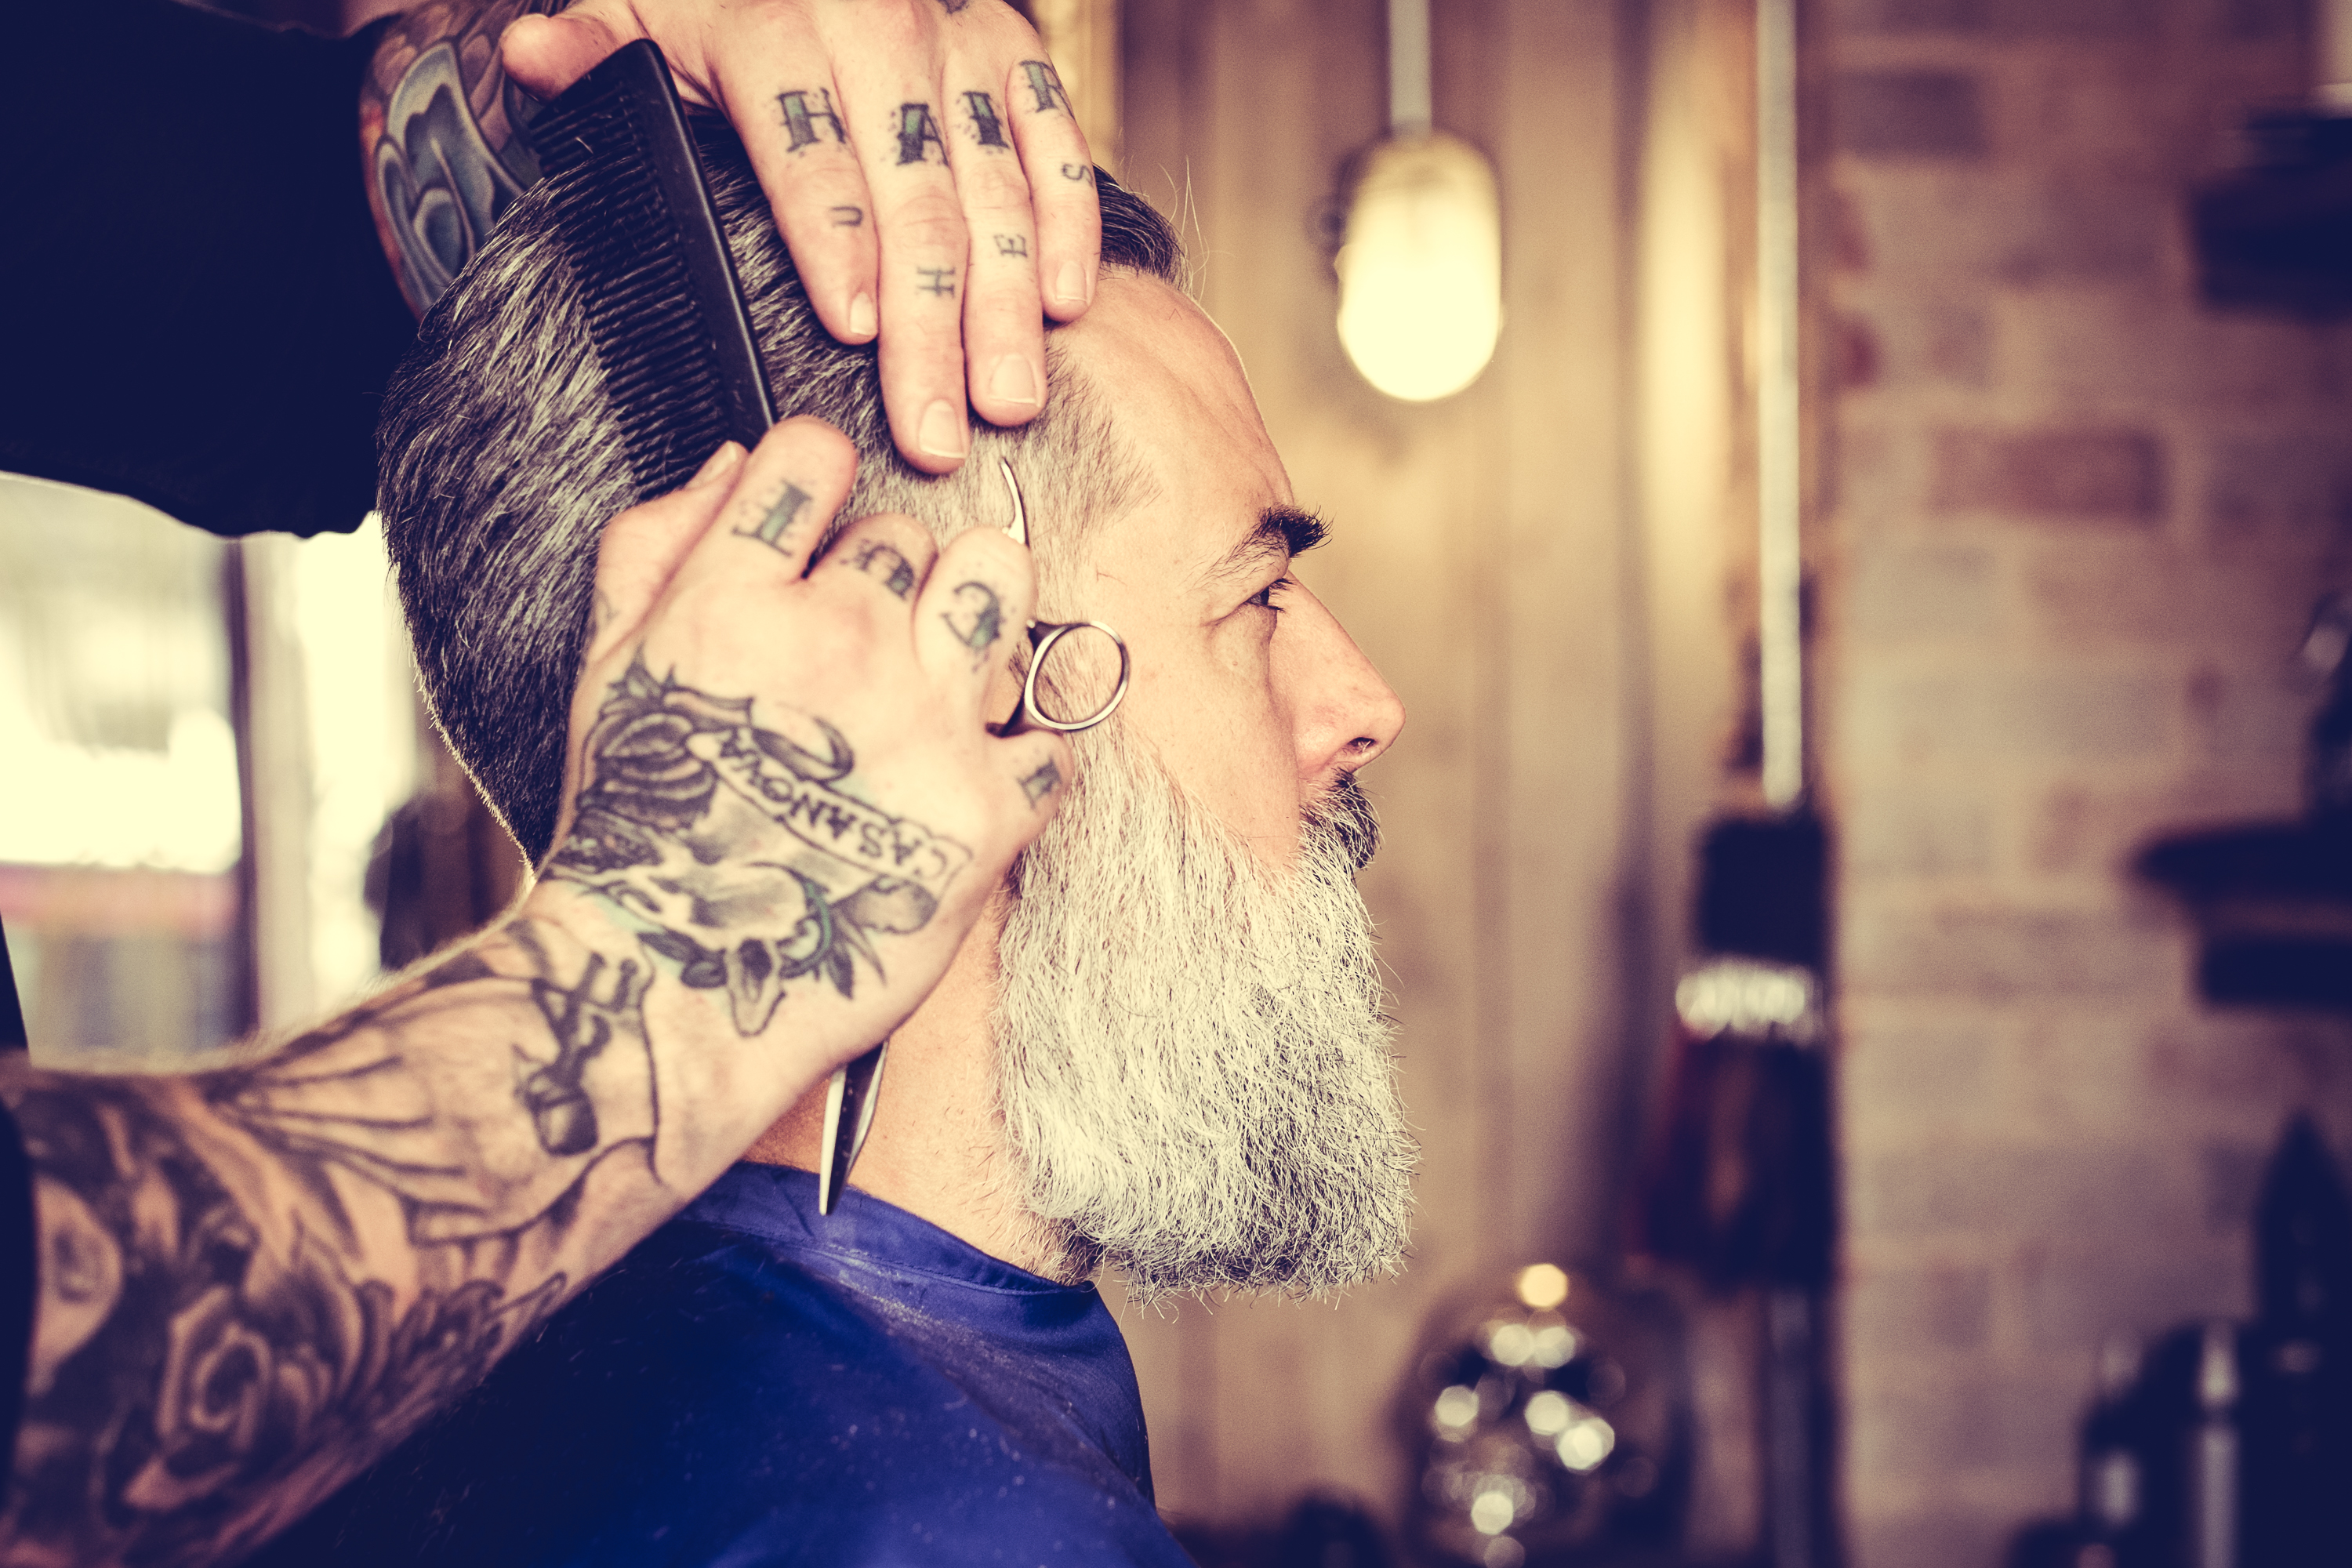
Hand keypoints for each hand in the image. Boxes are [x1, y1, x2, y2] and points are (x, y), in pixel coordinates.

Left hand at [502, 0, 1101, 474]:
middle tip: (935, 427)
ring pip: (994, 188)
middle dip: (931, 324)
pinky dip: (1070, 222)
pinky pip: (1054, 141)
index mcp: (777, 27)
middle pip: (914, 197)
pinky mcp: (1012, 53)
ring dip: (1008, 303)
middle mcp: (879, 33)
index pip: (810, 152)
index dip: (834, 241)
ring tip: (1009, 399)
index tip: (853, 329)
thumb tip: (541, 55)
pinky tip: (1070, 307)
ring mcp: (956, 44)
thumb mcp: (640, 7)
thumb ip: (598, 48)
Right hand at [532, 417, 1069, 1103]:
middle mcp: (839, 642)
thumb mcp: (604, 670)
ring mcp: (923, 723)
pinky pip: (1050, 731)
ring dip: (977, 624)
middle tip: (865, 653)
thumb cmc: (635, 833)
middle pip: (915, 534)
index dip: (821, 478)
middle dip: (895, 579)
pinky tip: (964, 780)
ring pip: (1001, 589)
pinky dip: (1021, 752)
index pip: (812, 455)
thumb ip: (656, 545)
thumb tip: (739, 460)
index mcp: (734, 600)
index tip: (822, 523)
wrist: (673, 987)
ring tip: (937, 685)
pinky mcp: (986, 812)